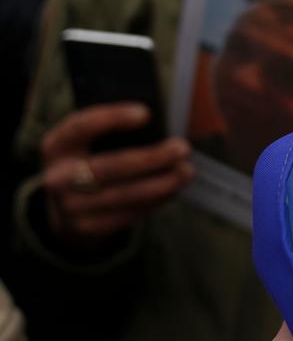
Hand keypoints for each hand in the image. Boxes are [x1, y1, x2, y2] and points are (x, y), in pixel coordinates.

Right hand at [39, 104, 194, 244]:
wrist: (65, 210)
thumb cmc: (90, 162)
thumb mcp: (89, 144)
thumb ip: (115, 132)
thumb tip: (165, 124)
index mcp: (57, 146)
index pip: (80, 127)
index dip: (112, 118)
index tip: (145, 113)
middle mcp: (57, 177)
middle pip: (108, 167)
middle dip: (150, 158)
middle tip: (182, 149)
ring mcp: (70, 207)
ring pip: (123, 194)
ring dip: (162, 183)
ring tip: (186, 171)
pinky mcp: (88, 227)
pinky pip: (128, 214)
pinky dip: (155, 200)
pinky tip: (172, 189)